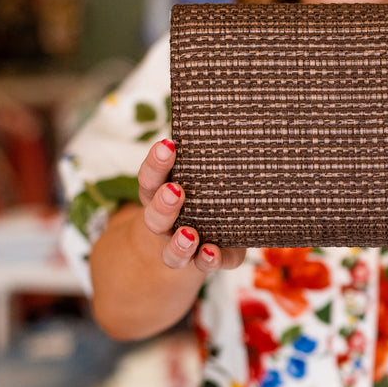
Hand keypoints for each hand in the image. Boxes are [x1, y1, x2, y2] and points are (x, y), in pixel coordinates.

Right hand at [138, 139, 246, 272]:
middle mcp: (166, 222)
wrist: (210, 231)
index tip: (168, 146)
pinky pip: (203, 265)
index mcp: (161, 193)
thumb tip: (236, 121)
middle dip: (164, 204)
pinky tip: (212, 251)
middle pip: (154, 217)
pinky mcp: (207, 260)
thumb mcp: (207, 173)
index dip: (156, 163)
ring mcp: (184, 246)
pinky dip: (207, 260)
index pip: (151, 177)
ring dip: (178, 244)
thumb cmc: (208, 189)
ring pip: (171, 251)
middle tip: (176, 190)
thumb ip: (211, 158)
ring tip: (189, 234)